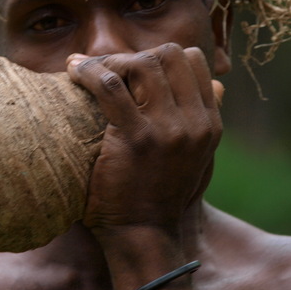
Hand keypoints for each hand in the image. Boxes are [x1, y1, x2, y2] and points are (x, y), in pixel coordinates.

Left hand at [66, 43, 223, 234]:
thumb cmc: (164, 194)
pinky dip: (87, 71)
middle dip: (134, 54)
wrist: (144, 235)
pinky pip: (109, 86)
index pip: (192, 60)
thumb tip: (218, 83)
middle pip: (168, 54)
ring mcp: (168, 129)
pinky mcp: (135, 138)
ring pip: (142, 63)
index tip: (132, 68)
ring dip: (110, 59)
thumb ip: (207, 119)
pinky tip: (72, 72)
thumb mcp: (199, 157)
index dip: (160, 56)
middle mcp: (195, 122)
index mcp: (209, 123)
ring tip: (86, 69)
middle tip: (106, 67)